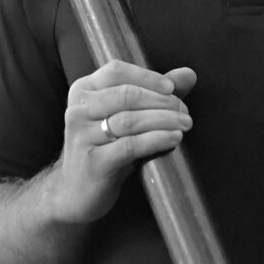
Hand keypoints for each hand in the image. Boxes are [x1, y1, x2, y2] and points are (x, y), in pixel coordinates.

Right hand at [45, 61, 195, 225]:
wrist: (75, 193)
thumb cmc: (105, 148)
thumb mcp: (127, 117)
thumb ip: (155, 94)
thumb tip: (188, 74)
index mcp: (83, 90)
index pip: (116, 71)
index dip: (147, 77)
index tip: (172, 88)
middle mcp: (78, 110)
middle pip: (127, 95)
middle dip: (162, 101)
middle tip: (184, 111)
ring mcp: (82, 136)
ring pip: (129, 120)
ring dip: (164, 119)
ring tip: (184, 124)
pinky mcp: (93, 162)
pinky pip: (130, 146)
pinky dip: (156, 140)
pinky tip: (174, 139)